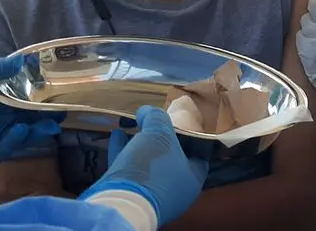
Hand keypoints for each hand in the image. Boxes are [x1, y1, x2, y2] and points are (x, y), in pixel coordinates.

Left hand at [0, 56, 64, 169]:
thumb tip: (25, 60)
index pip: (26, 99)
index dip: (43, 97)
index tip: (60, 92)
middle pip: (29, 119)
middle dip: (47, 117)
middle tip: (63, 112)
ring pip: (21, 135)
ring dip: (37, 131)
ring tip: (49, 124)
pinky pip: (3, 148)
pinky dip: (14, 140)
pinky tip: (20, 128)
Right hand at [84, 106, 207, 225]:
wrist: (121, 203)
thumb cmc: (151, 167)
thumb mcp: (159, 134)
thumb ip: (156, 118)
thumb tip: (147, 111)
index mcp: (191, 179)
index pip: (199, 154)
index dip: (192, 136)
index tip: (183, 121)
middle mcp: (175, 190)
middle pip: (172, 159)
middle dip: (162, 140)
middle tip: (156, 122)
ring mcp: (152, 195)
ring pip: (148, 165)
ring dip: (141, 144)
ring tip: (134, 124)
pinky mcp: (131, 196)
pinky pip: (129, 170)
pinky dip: (124, 151)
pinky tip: (116, 134)